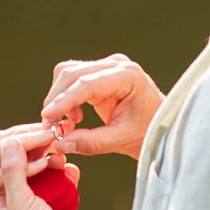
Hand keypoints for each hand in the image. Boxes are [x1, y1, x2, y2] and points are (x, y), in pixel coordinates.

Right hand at [0, 124, 53, 209]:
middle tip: (65, 127)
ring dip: (36, 141)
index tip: (56, 128)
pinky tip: (45, 163)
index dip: (33, 130)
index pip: (10, 133)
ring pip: (11, 148)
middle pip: (13, 135)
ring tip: (60, 137)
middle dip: (39, 130)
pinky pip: (6, 173)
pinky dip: (27, 166)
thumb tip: (9, 154)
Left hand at [0, 139, 97, 209]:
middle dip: (37, 160)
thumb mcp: (21, 205)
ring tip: (61, 160)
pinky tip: (71, 172)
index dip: (14, 155)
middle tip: (48, 147)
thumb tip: (7, 143)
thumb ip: (13, 173)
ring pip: (43, 182)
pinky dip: (65, 181)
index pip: (1, 175)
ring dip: (53, 169)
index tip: (27, 140)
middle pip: (24, 176)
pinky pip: (59, 191)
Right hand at [41, 54, 164, 159]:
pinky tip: (74, 119)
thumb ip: (91, 142)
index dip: (64, 100)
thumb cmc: (149, 132)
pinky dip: (66, 99)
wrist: (162, 127)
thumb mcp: (121, 140)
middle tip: (51, 127)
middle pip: (72, 73)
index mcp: (127, 76)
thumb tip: (59, 143)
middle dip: (57, 100)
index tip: (47, 116)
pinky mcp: (99, 74)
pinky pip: (72, 80)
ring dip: (59, 99)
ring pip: (68, 74)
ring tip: (66, 125)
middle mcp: (115, 65)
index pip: (87, 84)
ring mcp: (106, 67)